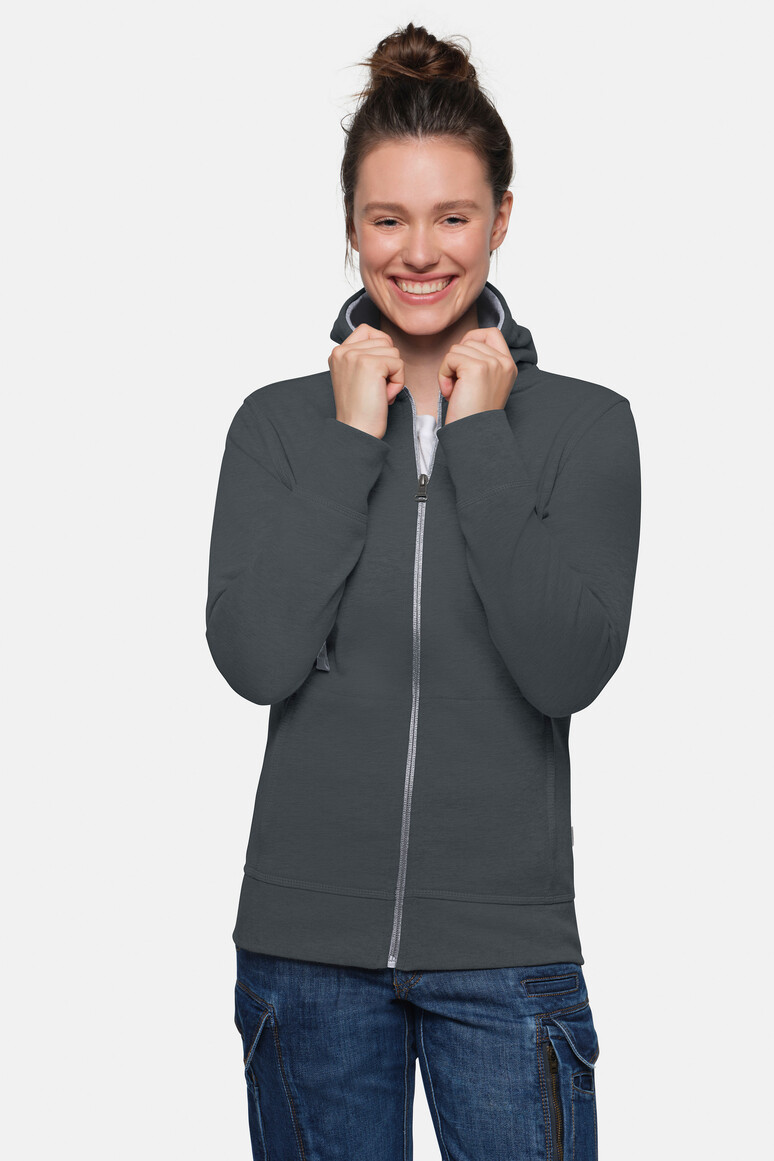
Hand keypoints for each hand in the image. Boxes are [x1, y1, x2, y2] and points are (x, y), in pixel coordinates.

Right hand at [328, 324, 403, 439]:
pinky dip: (398, 383)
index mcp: (337, 352)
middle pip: (384, 340)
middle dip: (388, 365)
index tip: (373, 374)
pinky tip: (384, 396)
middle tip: (375, 388)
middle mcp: (342, 350)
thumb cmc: (360, 410)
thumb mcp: (355, 376)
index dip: (380, 349)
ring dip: (393, 375)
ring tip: (378, 393)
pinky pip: (399, 364)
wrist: (356, 431)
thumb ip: (364, 356)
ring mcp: (355, 356)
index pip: (368, 330)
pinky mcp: (370, 365)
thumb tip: (386, 342)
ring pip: (393, 352)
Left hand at [438, 328, 517, 424]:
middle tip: (458, 384)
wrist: (474, 435)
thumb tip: (464, 343)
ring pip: (457, 349)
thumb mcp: (485, 384)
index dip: (472, 340)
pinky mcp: (476, 368)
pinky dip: (443, 375)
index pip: (491, 332)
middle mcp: (504, 362)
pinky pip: (449, 358)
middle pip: (470, 340)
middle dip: (457, 360)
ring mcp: (492, 363)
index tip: (463, 362)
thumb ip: (482, 362)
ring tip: (455, 391)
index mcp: (509, 365)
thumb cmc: (473, 414)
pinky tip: (450, 392)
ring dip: (448, 369)